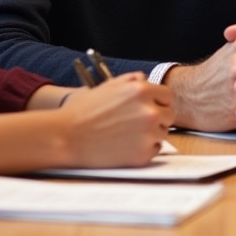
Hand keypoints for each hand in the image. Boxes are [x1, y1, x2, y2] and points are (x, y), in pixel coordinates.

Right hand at [58, 72, 173, 166]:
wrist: (67, 136)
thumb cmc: (85, 110)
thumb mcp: (109, 85)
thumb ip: (133, 80)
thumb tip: (147, 81)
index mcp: (142, 91)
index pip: (167, 95)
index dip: (158, 101)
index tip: (150, 106)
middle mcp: (149, 111)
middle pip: (169, 115)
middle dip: (156, 117)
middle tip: (136, 122)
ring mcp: (148, 134)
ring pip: (162, 133)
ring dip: (150, 133)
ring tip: (126, 134)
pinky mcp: (143, 155)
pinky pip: (154, 150)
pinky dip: (144, 149)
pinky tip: (125, 145)